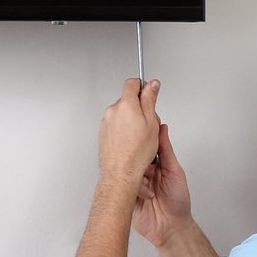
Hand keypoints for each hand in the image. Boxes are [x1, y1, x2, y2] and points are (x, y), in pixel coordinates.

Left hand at [98, 76, 163, 192]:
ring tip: (140, 137)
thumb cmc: (136, 153)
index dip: (143, 86)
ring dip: (131, 120)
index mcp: (125, 105)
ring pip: (122, 113)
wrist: (120, 173)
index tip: (149, 92)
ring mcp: (106, 122)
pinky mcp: (103, 133)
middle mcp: (113, 111)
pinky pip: (116, 125)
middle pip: (128, 100)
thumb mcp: (151, 122)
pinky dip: (123, 130)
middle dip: (139, 107)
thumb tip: (152, 85)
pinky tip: (131, 142)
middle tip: (149, 123)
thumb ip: (150, 99)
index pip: (132, 83)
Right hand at [132, 115, 192, 247]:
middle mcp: (142, 173)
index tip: (141, 130)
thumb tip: (162, 128)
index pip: (144, 147)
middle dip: (136, 157)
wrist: (172, 227)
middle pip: (133, 157)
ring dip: (136, 174)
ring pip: (126, 171)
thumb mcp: (175, 172)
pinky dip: (130, 186)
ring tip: (146, 180)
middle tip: (142, 159)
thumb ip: (166, 150)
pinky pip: (122, 187)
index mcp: (154, 165)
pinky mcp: (126, 197)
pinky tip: (139, 189)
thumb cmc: (178, 201)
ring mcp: (133, 185)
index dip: (143, 140)